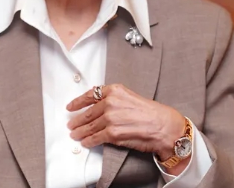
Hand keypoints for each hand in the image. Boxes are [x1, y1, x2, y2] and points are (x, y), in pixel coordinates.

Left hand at [66, 84, 185, 159]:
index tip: (71, 106)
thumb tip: (99, 107)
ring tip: (75, 134)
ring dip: (80, 132)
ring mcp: (110, 118)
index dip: (78, 102)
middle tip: (71, 124)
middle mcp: (110, 102)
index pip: (90, 95)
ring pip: (89, 126)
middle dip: (77, 120)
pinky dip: (88, 141)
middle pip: (88, 113)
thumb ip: (113, 99)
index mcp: (114, 90)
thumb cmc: (150, 112)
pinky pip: (96, 138)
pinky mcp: (112, 133)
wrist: (163, 126)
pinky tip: (85, 142)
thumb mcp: (129, 97)